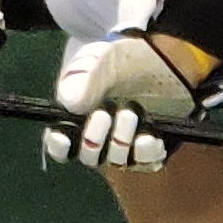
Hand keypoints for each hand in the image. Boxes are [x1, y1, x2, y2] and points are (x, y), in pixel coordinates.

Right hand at [41, 31, 207, 172]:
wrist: (163, 60)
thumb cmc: (123, 60)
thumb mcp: (101, 59)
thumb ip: (84, 76)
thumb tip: (69, 102)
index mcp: (75, 117)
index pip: (59, 144)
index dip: (58, 146)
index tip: (65, 138)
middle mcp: (98, 138)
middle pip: (88, 156)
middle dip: (94, 138)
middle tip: (104, 114)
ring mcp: (125, 147)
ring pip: (116, 161)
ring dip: (121, 142)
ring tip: (130, 114)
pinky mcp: (149, 150)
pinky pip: (146, 163)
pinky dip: (146, 152)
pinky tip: (148, 137)